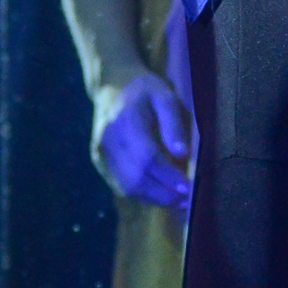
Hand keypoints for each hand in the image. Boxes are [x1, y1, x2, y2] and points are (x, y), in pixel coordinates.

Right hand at [92, 70, 193, 210]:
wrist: (111, 87)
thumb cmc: (144, 90)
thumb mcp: (164, 96)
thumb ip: (174, 124)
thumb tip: (182, 155)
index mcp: (126, 121)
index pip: (147, 157)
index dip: (168, 177)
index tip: (188, 187)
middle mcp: (108, 141)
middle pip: (135, 179)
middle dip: (163, 194)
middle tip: (186, 199)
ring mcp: (100, 154)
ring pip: (127, 188)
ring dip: (154, 199)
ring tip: (176, 200)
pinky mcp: (99, 162)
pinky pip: (120, 186)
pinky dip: (142, 194)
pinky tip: (159, 193)